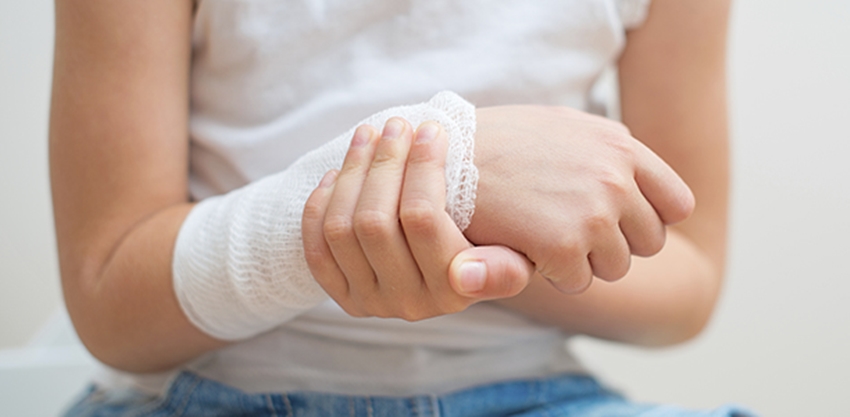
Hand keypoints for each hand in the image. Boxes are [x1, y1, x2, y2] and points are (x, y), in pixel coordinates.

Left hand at [302, 118, 531, 319]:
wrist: (454, 276)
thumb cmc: (487, 250)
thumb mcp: (513, 260)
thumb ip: (501, 271)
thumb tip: (465, 273)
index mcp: (452, 292)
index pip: (422, 218)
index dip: (421, 165)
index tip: (431, 128)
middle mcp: (408, 304)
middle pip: (375, 222)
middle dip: (383, 162)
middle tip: (396, 125)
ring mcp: (370, 302)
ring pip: (341, 228)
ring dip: (351, 173)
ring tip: (368, 136)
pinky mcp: (341, 296)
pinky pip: (316, 248)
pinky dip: (320, 205)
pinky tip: (339, 173)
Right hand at [464, 105, 694, 292]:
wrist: (446, 155)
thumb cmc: (496, 142)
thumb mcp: (560, 126)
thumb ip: (605, 151)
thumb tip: (632, 178)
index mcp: (620, 146)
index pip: (677, 204)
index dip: (649, 221)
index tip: (618, 226)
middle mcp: (616, 178)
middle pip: (648, 242)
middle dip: (613, 245)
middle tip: (569, 235)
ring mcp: (594, 212)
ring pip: (615, 267)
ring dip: (582, 263)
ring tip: (543, 237)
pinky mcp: (564, 245)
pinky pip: (577, 282)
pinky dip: (552, 275)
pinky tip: (525, 248)